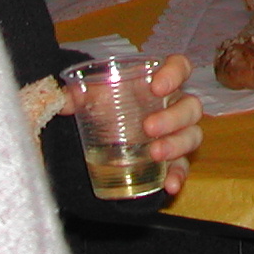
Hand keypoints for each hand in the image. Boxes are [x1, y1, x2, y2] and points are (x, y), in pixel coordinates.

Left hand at [64, 52, 203, 196]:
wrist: (102, 130)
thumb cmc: (105, 104)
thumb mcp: (91, 96)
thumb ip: (75, 95)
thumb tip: (62, 100)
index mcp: (159, 82)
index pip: (180, 67)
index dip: (174, 74)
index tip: (157, 86)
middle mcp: (174, 106)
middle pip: (190, 107)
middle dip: (173, 117)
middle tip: (148, 127)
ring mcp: (177, 134)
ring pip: (192, 135)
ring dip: (176, 145)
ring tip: (154, 154)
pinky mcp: (173, 160)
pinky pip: (183, 167)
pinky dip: (179, 176)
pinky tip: (168, 185)